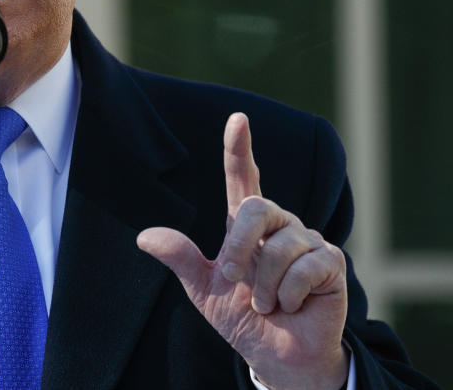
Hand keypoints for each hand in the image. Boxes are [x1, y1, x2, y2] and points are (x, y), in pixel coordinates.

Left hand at [137, 113, 348, 389]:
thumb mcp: (204, 288)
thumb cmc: (243, 317)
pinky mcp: (331, 261)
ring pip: (279, 246)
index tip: (237, 119)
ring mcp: (308, 240)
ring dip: (265, 286)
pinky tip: (292, 306)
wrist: (277, 357)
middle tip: (232, 279)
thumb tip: (144, 237)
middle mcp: (278, 224)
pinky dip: (289, 295)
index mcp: (246, 226)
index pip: (243, 178)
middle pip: (254, 208)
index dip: (239, 149)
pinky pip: (305, 268)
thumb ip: (180, 258)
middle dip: (238, 246)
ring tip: (268, 304)